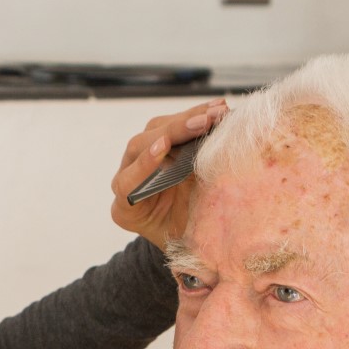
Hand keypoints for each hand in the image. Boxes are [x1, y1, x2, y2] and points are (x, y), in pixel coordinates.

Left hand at [110, 99, 228, 248]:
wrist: (186, 234)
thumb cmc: (186, 239)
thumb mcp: (191, 236)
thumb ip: (196, 217)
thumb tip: (222, 193)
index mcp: (127, 209)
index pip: (127, 182)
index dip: (144, 164)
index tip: (163, 148)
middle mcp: (128, 178)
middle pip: (141, 146)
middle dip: (175, 131)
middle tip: (205, 121)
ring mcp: (142, 158)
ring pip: (156, 129)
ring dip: (188, 118)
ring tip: (218, 112)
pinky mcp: (159, 144)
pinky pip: (172, 126)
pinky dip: (195, 116)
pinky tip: (218, 109)